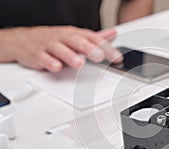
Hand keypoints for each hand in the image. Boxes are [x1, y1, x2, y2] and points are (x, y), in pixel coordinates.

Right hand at [2, 26, 122, 71]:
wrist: (24, 40)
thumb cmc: (55, 39)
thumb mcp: (77, 37)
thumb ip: (95, 38)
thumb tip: (113, 34)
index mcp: (76, 34)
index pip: (93, 39)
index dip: (107, 48)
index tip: (117, 58)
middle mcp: (64, 38)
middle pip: (77, 41)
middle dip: (90, 48)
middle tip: (100, 56)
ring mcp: (50, 45)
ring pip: (60, 49)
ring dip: (70, 56)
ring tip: (80, 63)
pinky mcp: (37, 54)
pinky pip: (43, 58)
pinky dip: (49, 62)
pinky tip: (56, 67)